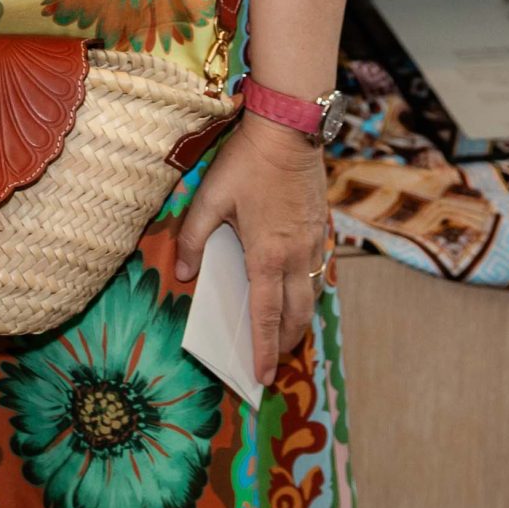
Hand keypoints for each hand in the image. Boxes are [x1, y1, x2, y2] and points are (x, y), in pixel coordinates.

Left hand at [173, 115, 330, 381]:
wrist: (290, 130)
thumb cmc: (247, 162)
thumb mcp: (210, 197)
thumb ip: (194, 237)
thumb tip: (186, 273)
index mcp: (267, 255)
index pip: (266, 315)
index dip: (264, 349)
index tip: (261, 377)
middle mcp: (296, 256)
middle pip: (297, 315)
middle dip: (285, 343)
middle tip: (273, 362)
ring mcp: (313, 243)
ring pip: (311, 295)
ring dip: (299, 320)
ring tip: (284, 334)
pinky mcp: (321, 228)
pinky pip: (316, 272)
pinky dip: (306, 291)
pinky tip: (294, 290)